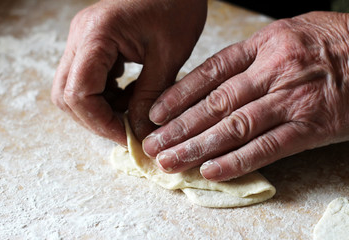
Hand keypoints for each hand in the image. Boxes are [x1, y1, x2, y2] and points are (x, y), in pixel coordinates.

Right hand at [51, 0, 206, 144]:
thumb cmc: (177, 7)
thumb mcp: (169, 55)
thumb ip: (151, 96)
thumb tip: (139, 132)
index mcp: (97, 35)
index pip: (78, 94)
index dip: (101, 123)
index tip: (127, 137)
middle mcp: (80, 37)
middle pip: (66, 95)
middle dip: (96, 120)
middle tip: (126, 131)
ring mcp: (83, 40)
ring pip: (73, 90)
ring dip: (100, 110)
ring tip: (131, 114)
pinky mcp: (92, 45)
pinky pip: (87, 80)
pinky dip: (106, 96)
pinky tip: (129, 97)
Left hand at [143, 12, 348, 180]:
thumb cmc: (330, 42)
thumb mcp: (287, 34)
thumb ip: (251, 57)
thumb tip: (213, 81)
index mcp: (264, 45)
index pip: (210, 72)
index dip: (179, 94)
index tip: (156, 113)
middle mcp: (273, 72)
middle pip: (216, 103)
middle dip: (180, 127)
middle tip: (154, 145)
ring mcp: (292, 100)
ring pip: (235, 127)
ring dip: (198, 147)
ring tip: (171, 161)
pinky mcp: (311, 126)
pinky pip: (268, 147)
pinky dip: (237, 161)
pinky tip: (211, 170)